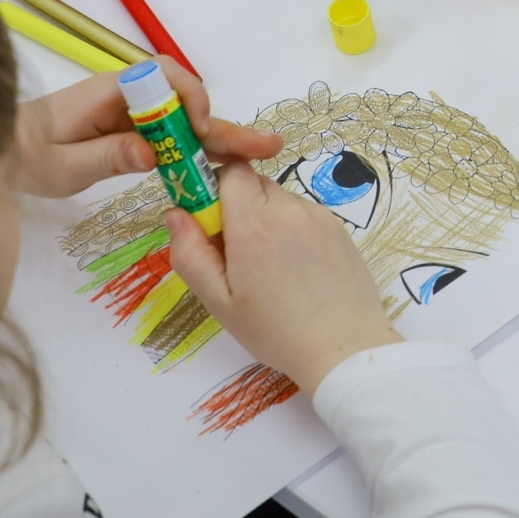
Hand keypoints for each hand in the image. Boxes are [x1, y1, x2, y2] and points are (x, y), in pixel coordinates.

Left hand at [12, 56, 281, 198]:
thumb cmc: (22, 156)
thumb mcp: (59, 164)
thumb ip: (105, 156)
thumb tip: (153, 151)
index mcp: (109, 92)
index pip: (163, 76)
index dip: (191, 96)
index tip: (201, 129)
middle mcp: (129, 99)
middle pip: (187, 102)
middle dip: (226, 124)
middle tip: (267, 145)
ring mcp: (133, 117)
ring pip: (186, 122)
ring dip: (222, 139)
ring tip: (261, 157)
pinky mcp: (134, 135)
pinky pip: (174, 139)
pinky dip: (200, 151)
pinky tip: (225, 168)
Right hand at [165, 165, 401, 395]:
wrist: (344, 346)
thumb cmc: (275, 330)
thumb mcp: (219, 301)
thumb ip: (190, 253)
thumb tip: (175, 212)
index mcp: (254, 223)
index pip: (231, 170)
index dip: (214, 188)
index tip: (209, 222)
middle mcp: (289, 208)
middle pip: (253, 184)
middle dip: (238, 208)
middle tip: (237, 254)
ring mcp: (319, 215)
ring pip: (279, 199)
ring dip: (265, 219)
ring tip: (270, 267)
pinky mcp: (339, 226)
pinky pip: (303, 213)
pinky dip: (291, 229)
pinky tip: (295, 268)